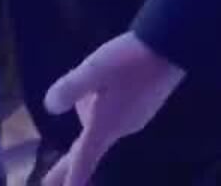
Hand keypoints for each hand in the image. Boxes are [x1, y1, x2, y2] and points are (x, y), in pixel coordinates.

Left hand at [41, 32, 184, 185]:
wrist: (171, 47)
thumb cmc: (131, 60)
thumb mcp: (95, 69)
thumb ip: (71, 88)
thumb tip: (50, 106)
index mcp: (106, 124)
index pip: (83, 158)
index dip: (70, 179)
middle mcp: (121, 128)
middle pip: (89, 146)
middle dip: (70, 163)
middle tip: (50, 182)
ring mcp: (135, 118)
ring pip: (100, 124)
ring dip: (89, 112)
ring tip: (90, 85)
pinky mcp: (143, 108)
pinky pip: (113, 114)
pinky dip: (103, 104)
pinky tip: (108, 84)